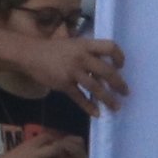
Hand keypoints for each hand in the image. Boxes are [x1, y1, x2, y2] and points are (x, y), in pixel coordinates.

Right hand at [9, 28, 127, 114]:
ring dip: (108, 98)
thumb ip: (89, 53)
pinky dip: (89, 106)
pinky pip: (80, 97)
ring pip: (95, 87)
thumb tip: (106, 69)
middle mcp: (82, 57)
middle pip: (106, 71)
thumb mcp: (74, 44)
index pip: (110, 47)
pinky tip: (96, 113)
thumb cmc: (55, 49)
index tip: (121, 66)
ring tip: (116, 106)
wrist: (32, 54)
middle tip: (125, 92)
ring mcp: (73, 71)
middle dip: (118, 83)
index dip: (119, 57)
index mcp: (86, 45)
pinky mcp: (64, 84)